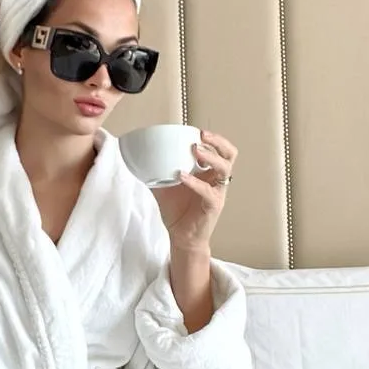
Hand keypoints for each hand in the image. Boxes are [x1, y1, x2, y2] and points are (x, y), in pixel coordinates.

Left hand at [152, 130, 236, 250]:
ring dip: (211, 157)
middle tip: (202, 136)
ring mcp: (217, 192)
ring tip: (196, 151)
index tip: (198, 131)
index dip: (214, 139)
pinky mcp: (213, 206)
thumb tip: (138, 159)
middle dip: (218, 142)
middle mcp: (216, 180)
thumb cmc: (177, 211)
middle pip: (230, 155)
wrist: (181, 237)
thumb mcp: (164, 187)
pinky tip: (182, 176)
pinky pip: (208, 191)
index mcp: (208, 173)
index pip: (220, 150)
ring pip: (225, 169)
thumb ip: (156, 172)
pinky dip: (195, 182)